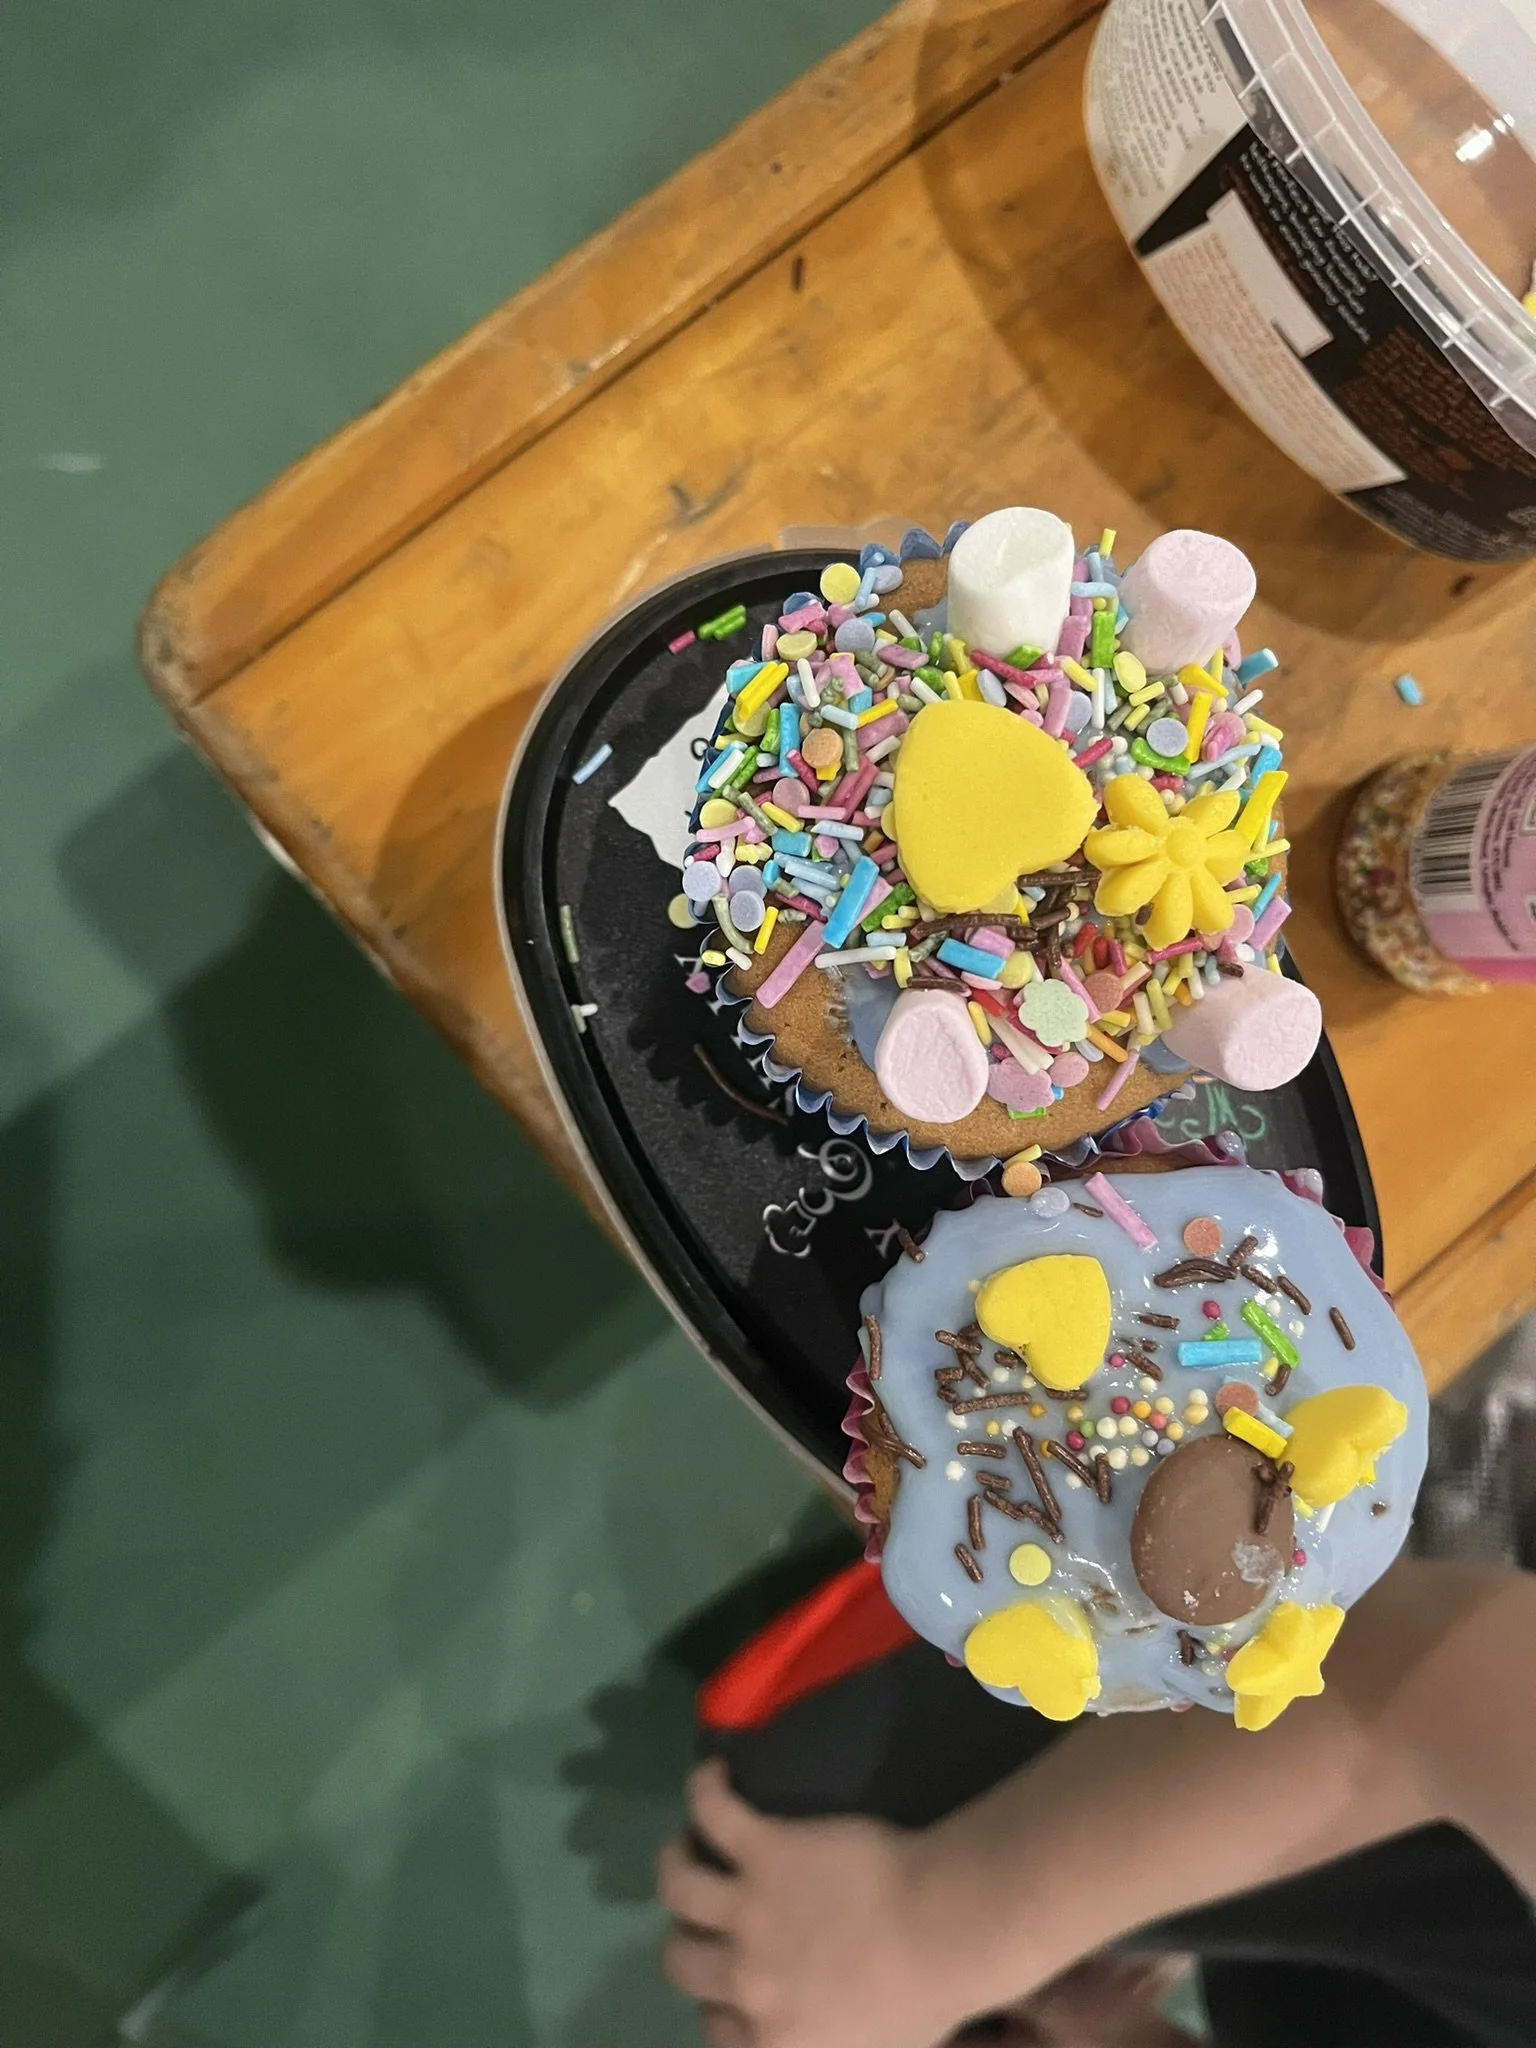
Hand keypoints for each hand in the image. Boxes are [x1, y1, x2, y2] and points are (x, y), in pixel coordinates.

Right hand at [657, 1760, 990, 2047]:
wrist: (944, 1928)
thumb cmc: (924, 1997)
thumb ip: (818, 2045)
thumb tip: (804, 2031)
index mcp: (771, 2041)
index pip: (713, 2028)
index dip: (718, 2004)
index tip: (734, 1986)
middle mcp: (744, 1979)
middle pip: (680, 1960)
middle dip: (689, 1940)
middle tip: (711, 1918)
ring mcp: (749, 1909)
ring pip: (678, 1884)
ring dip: (679, 1863)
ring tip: (692, 1847)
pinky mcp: (764, 1848)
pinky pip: (711, 1810)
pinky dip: (704, 1788)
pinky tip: (715, 1777)